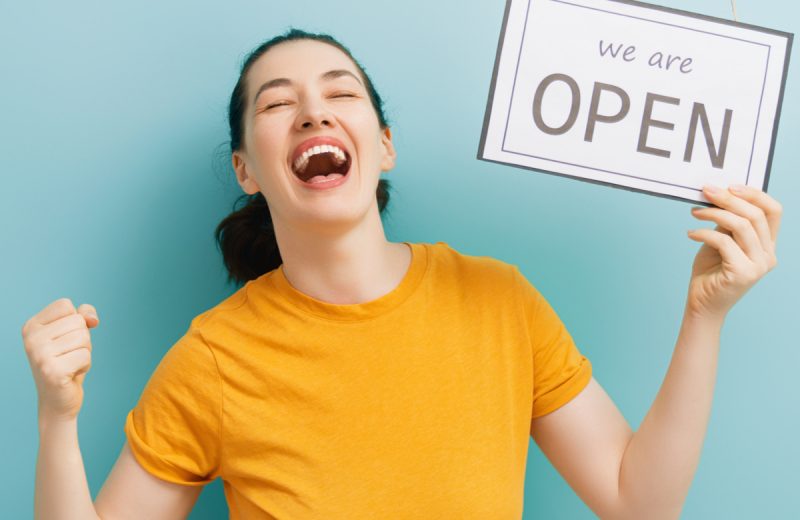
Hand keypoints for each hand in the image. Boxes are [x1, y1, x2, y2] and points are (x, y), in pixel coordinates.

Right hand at [22, 298, 99, 422]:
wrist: (57, 400)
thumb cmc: (67, 363)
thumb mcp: (74, 333)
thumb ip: (84, 315)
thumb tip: (92, 318)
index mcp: (31, 326)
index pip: (65, 305)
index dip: (76, 320)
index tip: (66, 339)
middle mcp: (31, 339)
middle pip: (77, 321)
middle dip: (83, 339)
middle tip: (69, 355)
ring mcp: (39, 355)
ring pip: (84, 338)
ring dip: (85, 352)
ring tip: (70, 364)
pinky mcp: (52, 371)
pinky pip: (85, 355)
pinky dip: (85, 365)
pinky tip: (72, 374)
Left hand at [686, 184, 781, 322]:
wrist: (702, 303)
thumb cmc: (711, 271)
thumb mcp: (722, 241)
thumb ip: (729, 223)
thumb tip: (721, 194)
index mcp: (768, 245)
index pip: (773, 211)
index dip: (755, 194)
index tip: (730, 186)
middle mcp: (768, 255)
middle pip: (756, 215)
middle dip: (729, 199)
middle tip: (706, 191)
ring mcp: (758, 266)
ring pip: (741, 226)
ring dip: (714, 213)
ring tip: (695, 212)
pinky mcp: (742, 273)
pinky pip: (723, 242)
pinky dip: (703, 233)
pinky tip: (690, 233)